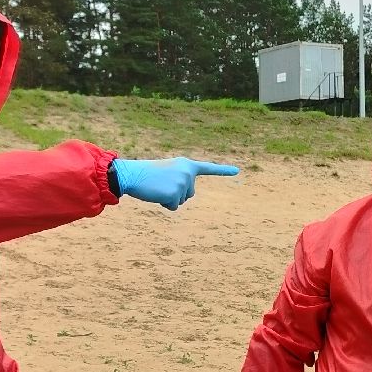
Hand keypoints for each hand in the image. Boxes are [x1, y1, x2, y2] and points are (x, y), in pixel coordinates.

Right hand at [112, 157, 238, 209]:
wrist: (133, 174)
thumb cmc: (147, 174)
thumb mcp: (167, 172)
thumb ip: (180, 180)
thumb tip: (182, 197)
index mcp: (186, 165)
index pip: (208, 168)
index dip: (223, 170)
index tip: (237, 171)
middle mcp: (188, 173)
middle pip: (189, 194)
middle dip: (176, 193)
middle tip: (161, 184)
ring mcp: (183, 184)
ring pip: (181, 201)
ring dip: (169, 198)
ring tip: (157, 187)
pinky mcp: (175, 194)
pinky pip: (173, 207)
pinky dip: (164, 204)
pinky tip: (156, 194)